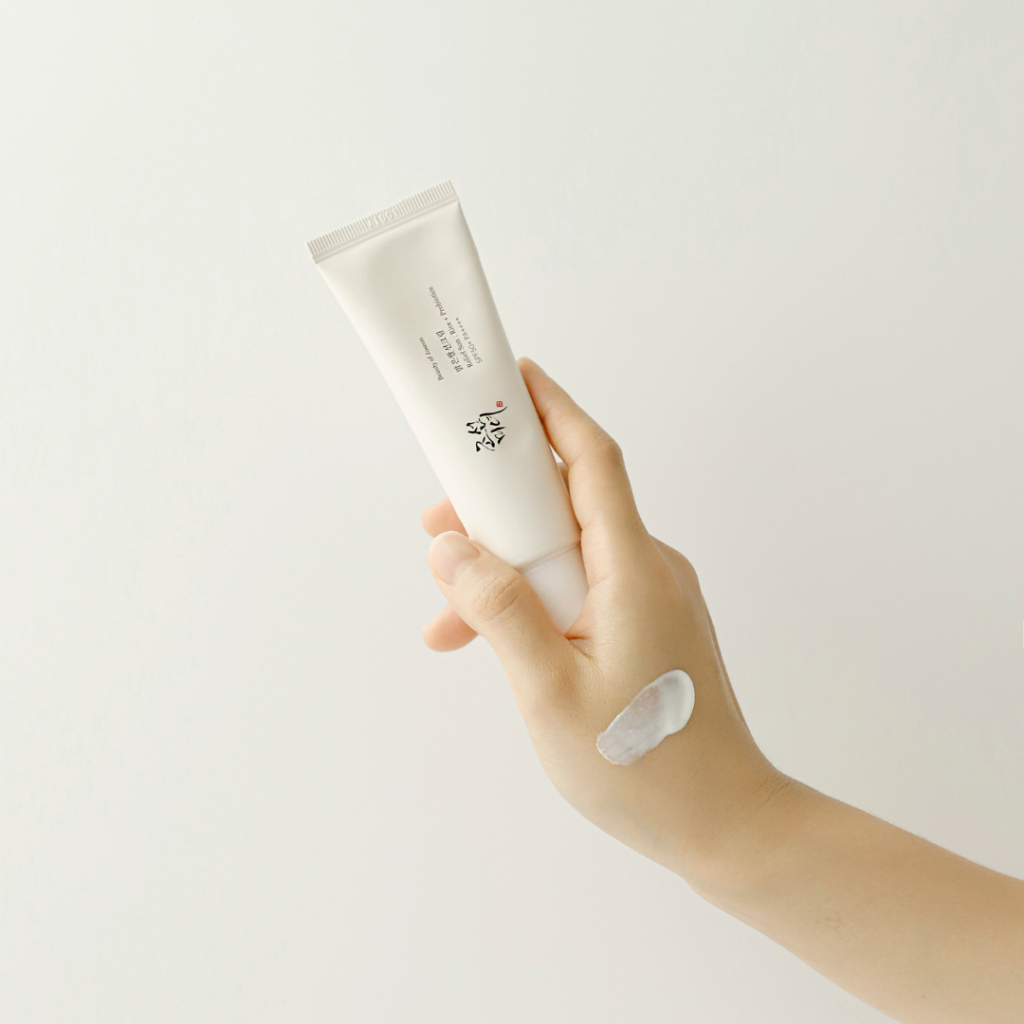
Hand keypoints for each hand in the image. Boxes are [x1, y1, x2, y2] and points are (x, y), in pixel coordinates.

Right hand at [421, 357, 789, 889]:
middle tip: (438, 521)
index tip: (513, 378)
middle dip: (500, 503)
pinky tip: (490, 644)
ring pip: (567, 554)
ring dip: (507, 568)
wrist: (726, 824)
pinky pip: (581, 591)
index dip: (553, 410)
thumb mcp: (552, 693)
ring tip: (446, 613)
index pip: (592, 460)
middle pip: (568, 503)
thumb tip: (452, 547)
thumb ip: (500, 613)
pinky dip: (534, 603)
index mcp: (632, 569)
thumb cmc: (643, 767)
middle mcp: (648, 569)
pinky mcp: (648, 627)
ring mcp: (651, 598)